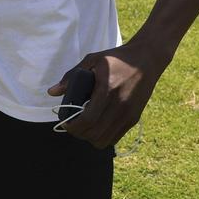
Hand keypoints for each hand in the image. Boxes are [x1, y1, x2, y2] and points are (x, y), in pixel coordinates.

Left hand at [48, 41, 167, 148]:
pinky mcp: (134, 119)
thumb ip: (71, 76)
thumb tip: (52, 92)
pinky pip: (115, 138)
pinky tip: (98, 126)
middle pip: (94, 134)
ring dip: (90, 137)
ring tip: (85, 127)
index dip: (73, 126)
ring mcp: (128, 114)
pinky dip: (103, 137)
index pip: (87, 120)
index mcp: (107, 90)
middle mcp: (119, 105)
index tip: (66, 122)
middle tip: (73, 125)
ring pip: (104, 140)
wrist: (147, 59)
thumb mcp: (93, 60)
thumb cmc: (117, 58)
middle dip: (79, 133)